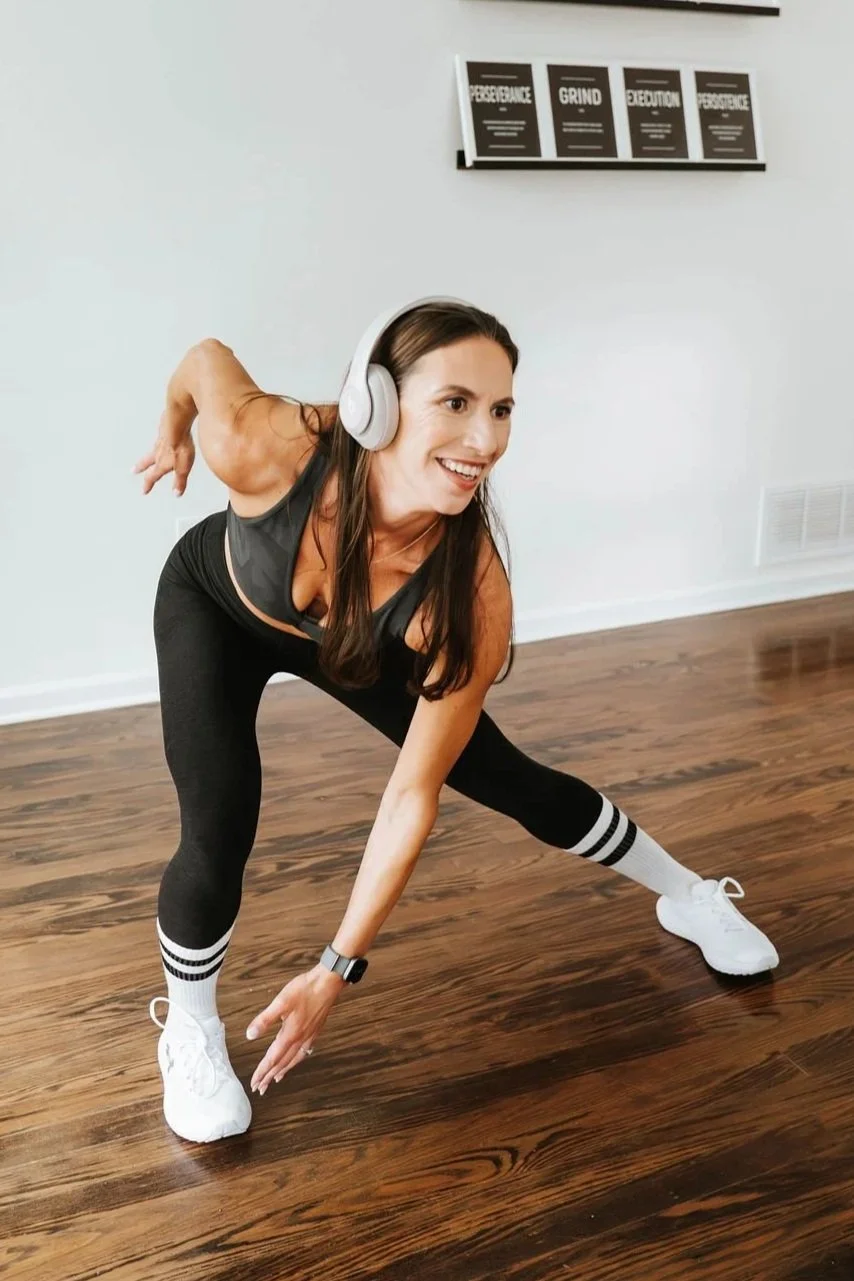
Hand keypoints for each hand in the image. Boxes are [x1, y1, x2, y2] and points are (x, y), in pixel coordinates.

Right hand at [134, 413, 195, 495]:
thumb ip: (180, 481)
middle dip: (140, 468)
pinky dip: (159, 440)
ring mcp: (160, 440)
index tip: (144, 491)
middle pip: (146, 462)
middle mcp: (158, 452)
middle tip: (133, 471)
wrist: (178, 424)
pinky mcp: (165, 429)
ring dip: (147, 455)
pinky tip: (161, 438)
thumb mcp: (182, 468)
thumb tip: (177, 493)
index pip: (152, 476)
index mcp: (161, 463)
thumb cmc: (179, 445)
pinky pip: (160, 437)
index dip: (148, 484)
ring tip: (145, 456)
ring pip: (152, 449)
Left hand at [246, 965, 344, 1094]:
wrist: (328, 982)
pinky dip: (296, 1060)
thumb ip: (264, 1019)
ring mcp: (309, 1036)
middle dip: (270, 1076)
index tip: (254, 1082)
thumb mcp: (281, 1002)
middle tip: (260, 1088)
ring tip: (275, 1080)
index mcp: (290, 1034)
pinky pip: (303, 1052)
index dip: (262, 1071)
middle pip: (282, 1063)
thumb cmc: (306, 989)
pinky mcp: (315, 1030)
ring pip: (294, 1060)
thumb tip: (250, 1034)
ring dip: (283, 1071)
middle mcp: (300, 1039)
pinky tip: (295, 1059)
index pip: (273, 1058)